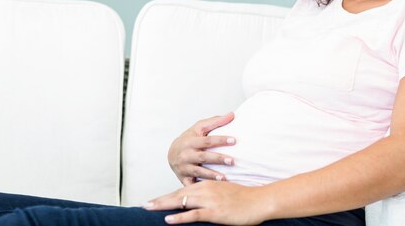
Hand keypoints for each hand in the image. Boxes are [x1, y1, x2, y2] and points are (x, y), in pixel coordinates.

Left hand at [144, 180, 270, 224]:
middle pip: (178, 194)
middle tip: (145, 204)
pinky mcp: (215, 211)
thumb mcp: (225, 193)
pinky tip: (168, 220)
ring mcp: (209, 200)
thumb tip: (202, 203)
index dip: (167, 196)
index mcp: (208, 185)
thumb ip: (212, 196)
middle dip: (160, 200)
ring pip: (181, 202)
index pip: (183, 190)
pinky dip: (179, 217)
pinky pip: (193, 215)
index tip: (155, 200)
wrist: (260, 200)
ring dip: (164, 205)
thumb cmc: (245, 198)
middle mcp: (206, 190)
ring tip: (149, 208)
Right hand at [168, 113, 236, 185]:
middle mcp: (186, 154)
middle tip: (232, 161)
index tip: (234, 140)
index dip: (221, 140)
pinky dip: (200, 188)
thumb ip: (216, 121)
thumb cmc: (189, 138)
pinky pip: (192, 185)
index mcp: (190, 141)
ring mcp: (184, 168)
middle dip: (218, 159)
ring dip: (211, 175)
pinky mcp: (183, 179)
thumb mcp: (199, 127)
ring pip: (198, 172)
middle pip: (203, 157)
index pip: (207, 140)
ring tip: (224, 178)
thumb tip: (232, 114)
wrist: (172, 153)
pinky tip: (210, 190)